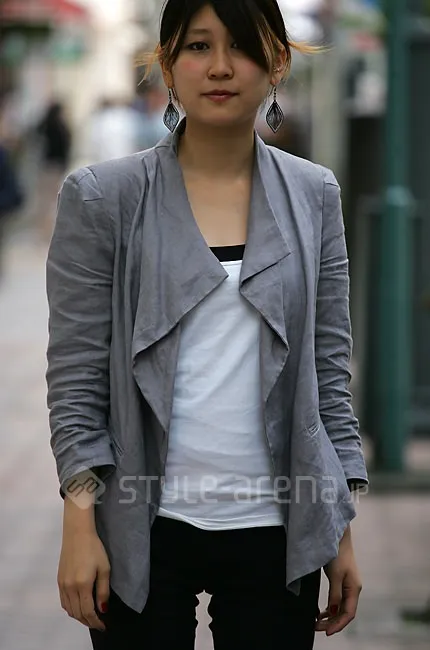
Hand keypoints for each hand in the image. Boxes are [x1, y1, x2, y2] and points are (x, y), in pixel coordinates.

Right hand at [58, 500, 110, 630]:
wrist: (77, 533)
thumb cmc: (94, 548)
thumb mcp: (104, 568)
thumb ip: (103, 591)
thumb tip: (103, 609)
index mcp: (82, 585)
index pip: (88, 612)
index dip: (95, 622)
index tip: (103, 626)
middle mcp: (69, 587)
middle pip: (77, 613)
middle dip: (88, 621)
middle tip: (98, 623)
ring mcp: (62, 584)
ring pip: (69, 609)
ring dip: (79, 616)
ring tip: (90, 617)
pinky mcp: (59, 580)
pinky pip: (63, 601)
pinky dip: (71, 609)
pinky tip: (78, 607)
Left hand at [315, 525, 361, 635]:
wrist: (336, 534)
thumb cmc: (337, 553)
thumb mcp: (335, 575)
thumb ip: (334, 594)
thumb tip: (332, 611)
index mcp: (354, 589)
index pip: (348, 614)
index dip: (338, 625)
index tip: (326, 632)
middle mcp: (352, 589)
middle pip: (344, 612)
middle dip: (332, 622)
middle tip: (316, 628)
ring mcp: (347, 585)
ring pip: (340, 607)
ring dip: (330, 616)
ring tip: (316, 623)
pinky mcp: (341, 580)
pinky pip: (336, 600)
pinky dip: (329, 608)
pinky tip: (320, 612)